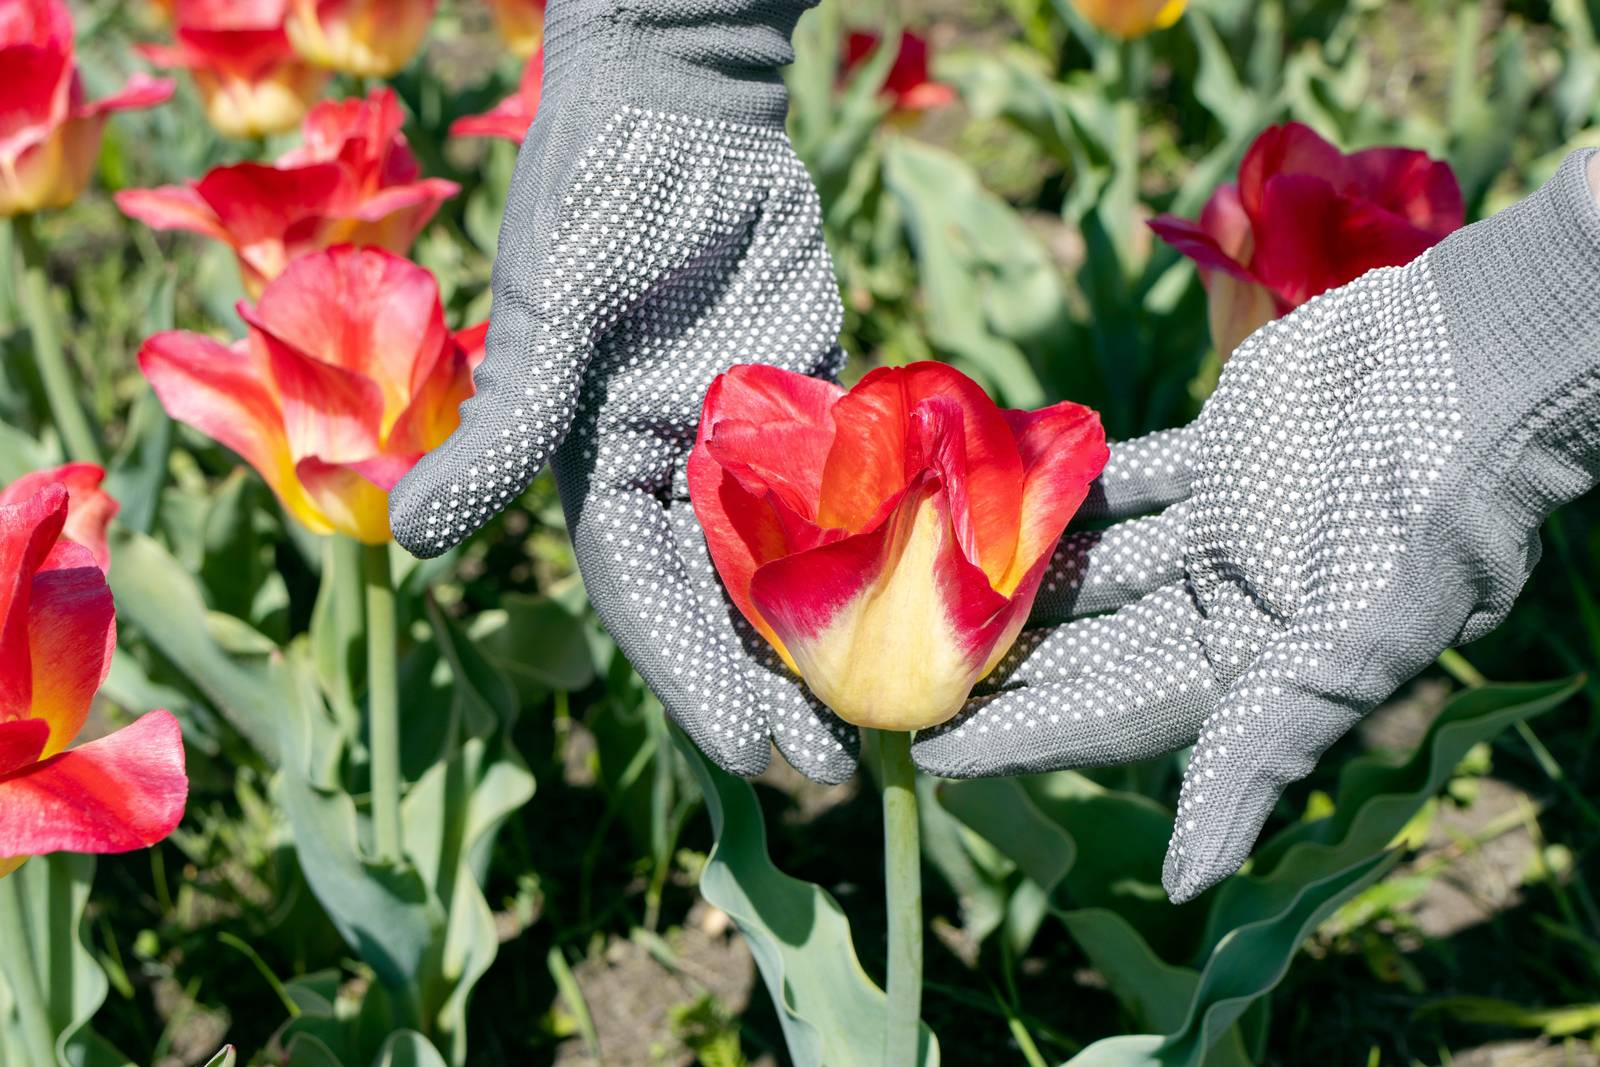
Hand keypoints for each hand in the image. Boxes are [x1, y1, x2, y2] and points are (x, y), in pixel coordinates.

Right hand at [389, 0, 862, 782]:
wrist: (685, 107)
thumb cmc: (595, 197)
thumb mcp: (548, 316)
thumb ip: (506, 429)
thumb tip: (414, 542)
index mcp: (600, 470)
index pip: (647, 600)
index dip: (694, 678)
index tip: (751, 750)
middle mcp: (675, 472)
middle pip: (726, 603)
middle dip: (772, 683)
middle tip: (835, 765)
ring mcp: (749, 442)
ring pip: (794, 564)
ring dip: (832, 638)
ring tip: (887, 715)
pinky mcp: (818, 402)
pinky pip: (854, 490)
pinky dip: (884, 546)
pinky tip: (929, 605)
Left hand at [914, 149, 1599, 900]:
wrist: (1486, 354)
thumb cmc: (1433, 504)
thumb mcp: (1356, 642)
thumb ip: (1266, 752)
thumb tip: (1191, 882)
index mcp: (1262, 668)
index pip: (1111, 716)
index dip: (1020, 737)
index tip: (926, 748)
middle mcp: (1236, 608)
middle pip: (1089, 648)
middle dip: (998, 662)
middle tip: (892, 667)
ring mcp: (1226, 530)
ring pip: (1096, 566)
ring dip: (1016, 574)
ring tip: (915, 582)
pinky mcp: (1221, 453)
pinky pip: (1124, 479)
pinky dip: (1067, 486)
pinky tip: (991, 488)